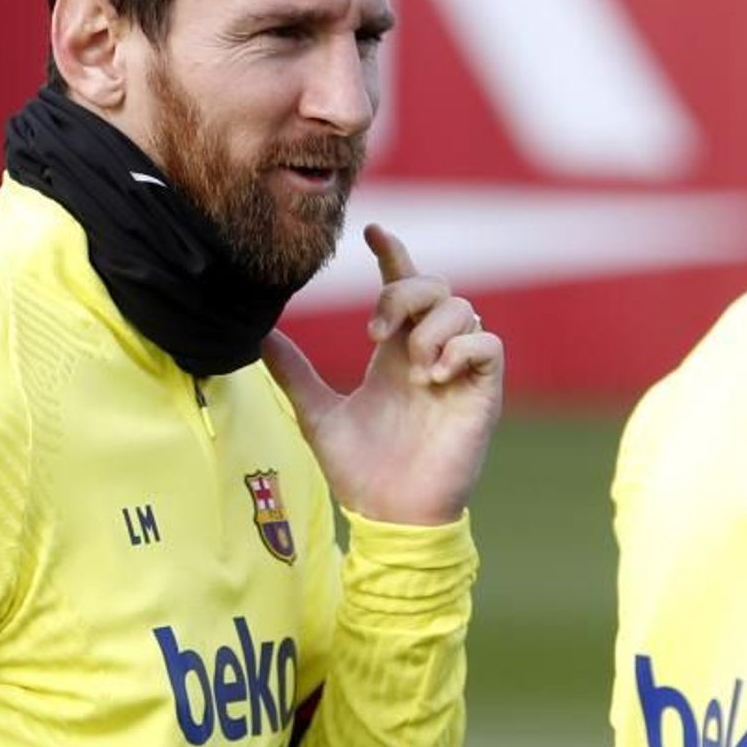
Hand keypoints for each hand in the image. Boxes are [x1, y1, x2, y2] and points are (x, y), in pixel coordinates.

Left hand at [262, 224, 503, 525]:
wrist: (389, 515)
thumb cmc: (360, 471)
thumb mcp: (316, 414)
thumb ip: (294, 373)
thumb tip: (258, 336)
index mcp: (395, 351)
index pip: (402, 284)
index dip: (392, 253)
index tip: (371, 231)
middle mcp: (429, 353)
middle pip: (435, 285)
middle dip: (404, 292)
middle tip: (374, 331)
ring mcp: (458, 371)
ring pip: (465, 306)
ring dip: (431, 325)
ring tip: (410, 366)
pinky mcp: (481, 394)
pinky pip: (488, 344)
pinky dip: (461, 347)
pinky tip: (432, 374)